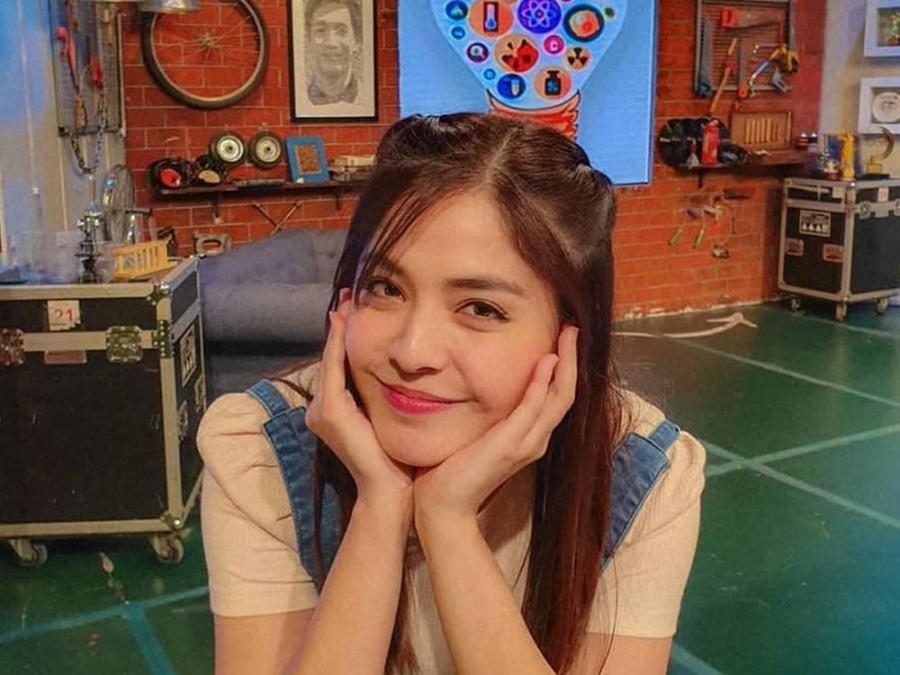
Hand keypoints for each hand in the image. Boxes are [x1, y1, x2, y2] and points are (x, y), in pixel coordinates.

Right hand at [305, 290, 414, 507]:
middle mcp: (321, 409)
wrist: (390, 492)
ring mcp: (322, 412)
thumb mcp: (392, 419)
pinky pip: (334, 370)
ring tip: (347, 302)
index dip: (344, 335)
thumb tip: (411, 371)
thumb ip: (390, 396)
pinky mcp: (330, 413)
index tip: (356, 306)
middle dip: (339, 326)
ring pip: (330, 360)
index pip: (339, 363)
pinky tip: (346, 323)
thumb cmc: (397, 459)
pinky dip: (339, 346)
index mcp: (336, 409)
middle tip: (350, 295)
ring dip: (338, 330)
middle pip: (331, 357)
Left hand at [412, 325, 578, 526]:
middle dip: (571, 360)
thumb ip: (488, 415)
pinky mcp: (510, 444)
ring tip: (568, 336)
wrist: (443, 506)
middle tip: (573, 329)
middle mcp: (535, 440)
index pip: (556, 397)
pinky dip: (542, 383)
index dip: (563, 368)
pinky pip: (533, 408)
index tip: (561, 340)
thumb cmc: (453, 470)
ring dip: (565, 365)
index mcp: (528, 437)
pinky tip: (546, 361)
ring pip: (559, 398)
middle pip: (566, 394)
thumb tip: (477, 386)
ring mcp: (526, 444)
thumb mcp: (477, 434)